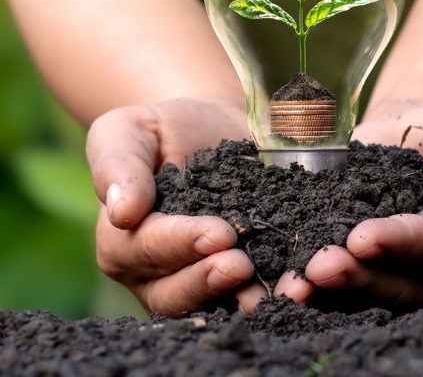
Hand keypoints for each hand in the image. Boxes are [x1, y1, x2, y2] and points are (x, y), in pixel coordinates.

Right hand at [86, 98, 266, 315]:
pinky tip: (299, 283)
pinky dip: (275, 289)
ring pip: (215, 302)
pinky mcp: (239, 271)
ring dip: (245, 299)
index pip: (147, 250)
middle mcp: (158, 272)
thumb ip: (116, 165)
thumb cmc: (160, 129)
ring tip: (274, 289)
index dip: (181, 243)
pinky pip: (251, 289)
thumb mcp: (126, 131)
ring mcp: (199, 276)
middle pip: (176, 292)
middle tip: (242, 266)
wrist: (208, 127)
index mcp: (125, 241)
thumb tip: (121, 212)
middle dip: (209, 281)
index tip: (218, 232)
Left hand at [276, 99, 422, 309]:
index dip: (398, 243)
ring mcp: (392, 270)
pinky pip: (338, 279)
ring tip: (294, 283)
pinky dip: (311, 284)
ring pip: (363, 291)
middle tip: (319, 266)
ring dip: (327, 290)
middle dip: (356, 276)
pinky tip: (283, 282)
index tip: (363, 237)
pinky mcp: (360, 261)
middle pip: (395, 284)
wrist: (420, 126)